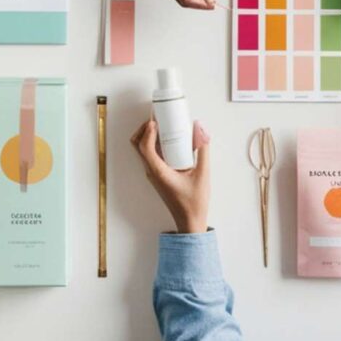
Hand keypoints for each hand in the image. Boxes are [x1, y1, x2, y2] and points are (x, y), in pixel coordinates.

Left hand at [130, 119, 210, 233]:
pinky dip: (155, 144)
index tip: (156, 120)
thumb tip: (200, 129)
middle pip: (138, 146)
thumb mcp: (203, 174)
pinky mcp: (157, 175)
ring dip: (148, 135)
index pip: (145, 147)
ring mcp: (153, 174)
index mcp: (159, 172)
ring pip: (142, 150)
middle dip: (144, 129)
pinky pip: (151, 155)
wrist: (190, 221)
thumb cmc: (195, 202)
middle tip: (158, 118)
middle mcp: (152, 172)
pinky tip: (169, 139)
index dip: (147, 131)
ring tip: (163, 125)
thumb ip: (203, 150)